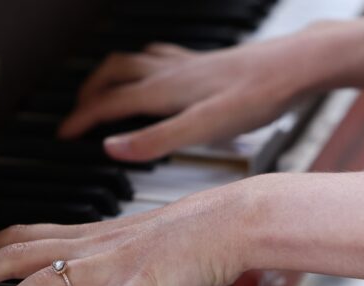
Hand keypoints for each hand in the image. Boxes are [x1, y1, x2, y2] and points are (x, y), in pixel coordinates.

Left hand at [0, 183, 247, 285]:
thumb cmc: (188, 232)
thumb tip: (77, 270)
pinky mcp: (140, 285)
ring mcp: (113, 263)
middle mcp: (91, 244)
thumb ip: (101, 254)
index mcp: (88, 234)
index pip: (19, 236)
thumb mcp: (132, 239)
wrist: (232, 220)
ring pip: (45, 280)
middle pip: (15, 253)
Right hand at [59, 31, 330, 161]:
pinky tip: (155, 75)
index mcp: (163, 90)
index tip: (62, 134)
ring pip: (133, 61)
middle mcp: (169, 72)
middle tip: (77, 113)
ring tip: (104, 93)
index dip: (80, 118)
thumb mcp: (204, 128)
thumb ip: (156, 141)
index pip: (108, 103)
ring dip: (111, 76)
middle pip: (113, 73)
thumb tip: (111, 149)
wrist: (300, 65)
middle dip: (88, 92)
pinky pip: (159, 58)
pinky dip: (142, 67)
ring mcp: (186, 64)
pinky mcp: (205, 63)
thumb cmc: (259, 97)